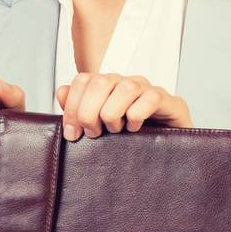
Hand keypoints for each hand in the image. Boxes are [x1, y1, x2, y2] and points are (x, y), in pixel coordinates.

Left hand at [56, 73, 192, 140]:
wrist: (167, 151)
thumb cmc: (130, 138)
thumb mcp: (99, 126)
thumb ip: (78, 108)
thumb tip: (61, 92)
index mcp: (108, 86)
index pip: (83, 80)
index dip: (72, 106)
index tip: (71, 133)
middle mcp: (126, 83)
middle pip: (100, 82)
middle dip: (89, 112)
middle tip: (93, 133)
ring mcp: (148, 90)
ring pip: (125, 88)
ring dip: (113, 114)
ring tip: (115, 131)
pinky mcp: (170, 102)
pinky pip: (151, 98)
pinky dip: (137, 115)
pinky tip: (135, 129)